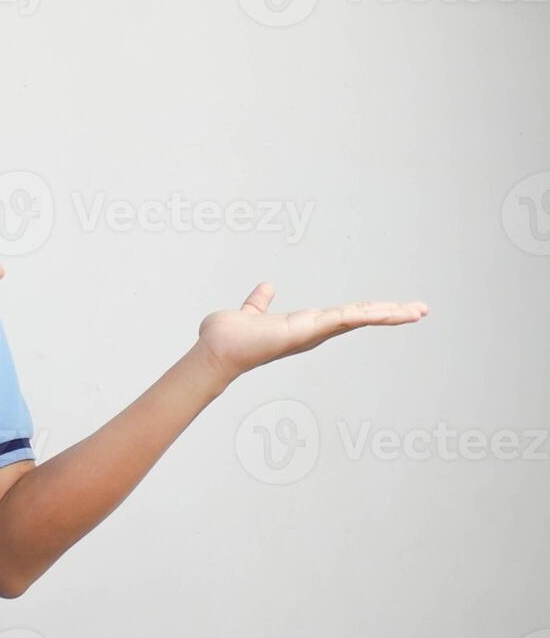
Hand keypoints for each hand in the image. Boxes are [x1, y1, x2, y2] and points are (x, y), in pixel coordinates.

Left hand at [196, 282, 429, 382]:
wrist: (216, 350)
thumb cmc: (230, 337)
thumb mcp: (251, 313)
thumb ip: (259, 302)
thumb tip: (266, 287)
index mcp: (304, 325)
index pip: (345, 315)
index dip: (371, 310)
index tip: (395, 307)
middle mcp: (313, 331)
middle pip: (360, 318)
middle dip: (390, 313)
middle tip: (420, 310)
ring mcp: (313, 332)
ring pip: (359, 318)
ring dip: (389, 313)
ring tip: (418, 310)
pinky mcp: (307, 329)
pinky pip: (343, 318)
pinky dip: (367, 314)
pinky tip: (391, 311)